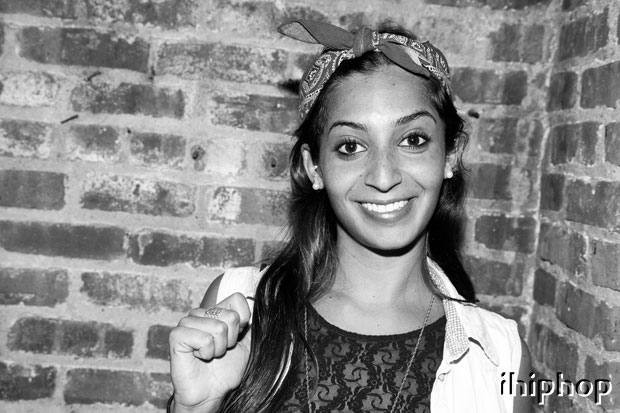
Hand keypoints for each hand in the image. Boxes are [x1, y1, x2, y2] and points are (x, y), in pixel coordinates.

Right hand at [169, 293, 251, 410]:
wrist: (210, 393)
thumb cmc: (226, 370)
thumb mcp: (245, 345)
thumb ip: (251, 325)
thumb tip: (257, 305)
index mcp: (215, 311)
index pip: (237, 299)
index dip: (242, 322)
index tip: (234, 339)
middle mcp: (200, 313)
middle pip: (231, 316)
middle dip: (230, 340)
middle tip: (219, 351)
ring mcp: (187, 322)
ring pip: (218, 328)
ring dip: (218, 349)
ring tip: (209, 355)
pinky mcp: (177, 335)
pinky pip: (204, 339)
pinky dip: (206, 353)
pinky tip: (198, 358)